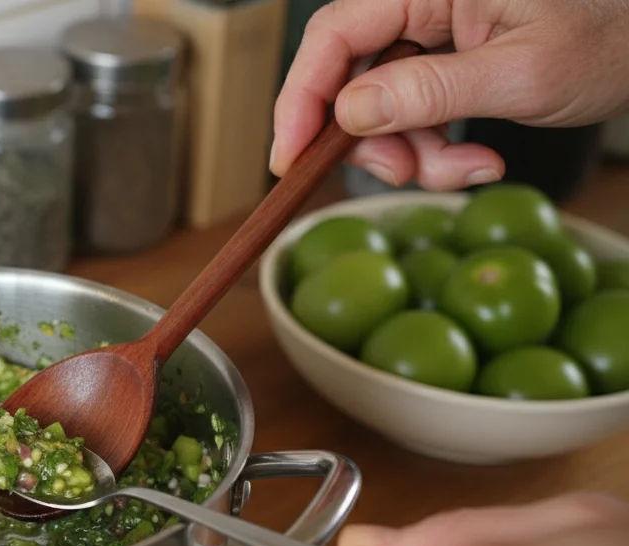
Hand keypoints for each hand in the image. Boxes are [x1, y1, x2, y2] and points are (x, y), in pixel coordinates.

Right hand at [270, 0, 628, 190]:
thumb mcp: (524, 73)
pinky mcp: (444, 58)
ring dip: (411, 153)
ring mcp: (432, 30)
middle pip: (348, 73)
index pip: (334, 34)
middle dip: (369, 139)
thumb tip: (350, 111)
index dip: (302, 99)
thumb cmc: (615, 37)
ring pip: (377, 103)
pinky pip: (410, 110)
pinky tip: (477, 158)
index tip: (289, 157)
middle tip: (401, 175)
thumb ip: (432, 90)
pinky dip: (434, 149)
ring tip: (467, 169)